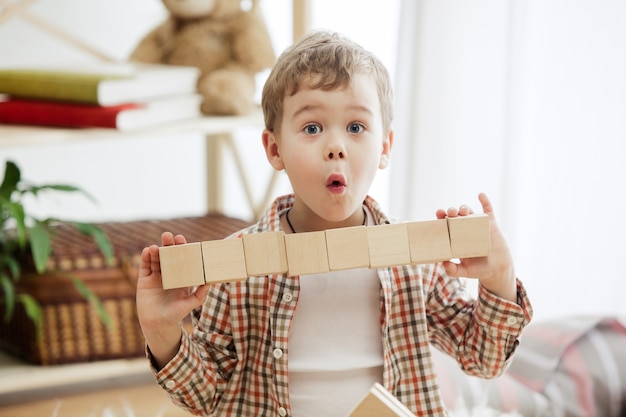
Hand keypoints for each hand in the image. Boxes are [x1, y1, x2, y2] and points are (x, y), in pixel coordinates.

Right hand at [136, 232, 208, 367]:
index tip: (183, 240)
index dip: (182, 249)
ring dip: (156, 250)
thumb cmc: (176, 315)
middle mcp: (168, 274)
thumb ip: (199, 295)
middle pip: (168, 255)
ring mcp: (156, 276)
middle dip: (168, 245)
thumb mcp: (190, 304)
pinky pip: (144, 266)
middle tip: (169, 236)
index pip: (182, 259)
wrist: (157, 325)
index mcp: (181, 276)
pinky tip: (148, 251)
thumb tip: (210, 284)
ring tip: (157, 245)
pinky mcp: (144, 281)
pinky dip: (145, 258)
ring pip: (156, 259)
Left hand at [436, 193, 516, 302]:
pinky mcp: (491, 225)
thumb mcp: (465, 271)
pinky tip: (481, 195)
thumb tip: (444, 264)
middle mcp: (465, 228)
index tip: (439, 213)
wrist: (497, 270)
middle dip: (452, 210)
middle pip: (456, 215)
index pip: (446, 224)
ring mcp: (478, 225)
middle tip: (451, 212)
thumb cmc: (478, 269)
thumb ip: (453, 270)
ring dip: (465, 207)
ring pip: (470, 212)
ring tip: (463, 210)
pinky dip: (485, 201)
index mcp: (456, 237)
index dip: (441, 217)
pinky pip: (488, 210)